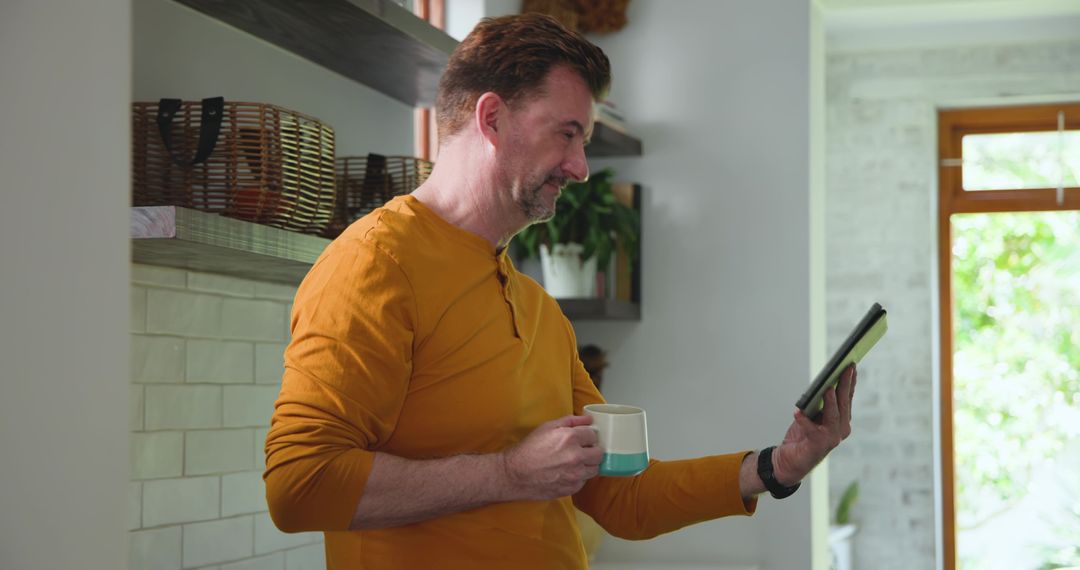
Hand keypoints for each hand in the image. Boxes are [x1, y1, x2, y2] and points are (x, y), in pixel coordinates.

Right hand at [500, 415, 603, 500]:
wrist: (515, 474)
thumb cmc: (529, 449)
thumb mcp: (546, 427)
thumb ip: (570, 421)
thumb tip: (588, 419)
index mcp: (570, 438)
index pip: (593, 435)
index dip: (587, 436)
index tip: (582, 438)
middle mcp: (576, 457)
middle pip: (599, 453)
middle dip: (592, 450)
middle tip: (581, 450)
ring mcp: (575, 475)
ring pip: (594, 469)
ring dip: (587, 464)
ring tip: (574, 462)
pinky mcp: (572, 488)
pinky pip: (584, 481)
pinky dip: (579, 477)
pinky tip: (566, 472)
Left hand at [772, 364, 856, 485]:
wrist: (791, 461)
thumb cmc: (803, 436)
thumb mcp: (813, 415)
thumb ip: (820, 403)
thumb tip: (824, 383)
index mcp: (842, 420)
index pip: (847, 397)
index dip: (850, 381)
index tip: (851, 364)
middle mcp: (841, 429)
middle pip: (843, 403)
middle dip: (844, 385)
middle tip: (845, 368)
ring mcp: (832, 438)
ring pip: (834, 416)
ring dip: (830, 401)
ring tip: (827, 388)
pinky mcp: (818, 445)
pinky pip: (811, 430)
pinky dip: (804, 421)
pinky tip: (797, 412)